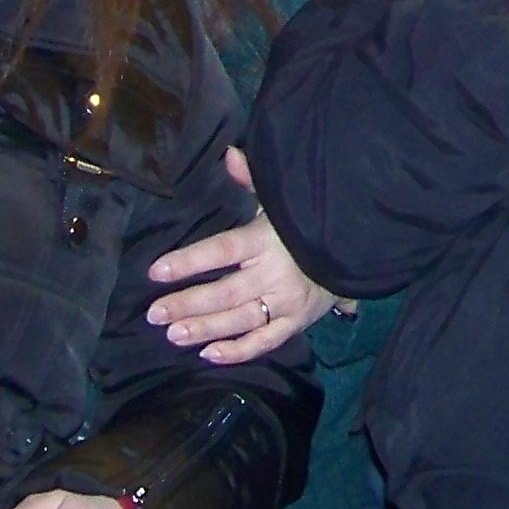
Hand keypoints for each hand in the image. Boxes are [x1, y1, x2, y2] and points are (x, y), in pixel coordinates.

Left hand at [146, 148, 339, 363]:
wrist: (355, 247)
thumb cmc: (307, 222)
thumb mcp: (279, 198)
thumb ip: (252, 180)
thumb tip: (228, 153)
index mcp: (265, 239)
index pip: (221, 250)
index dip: (188, 261)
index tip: (156, 271)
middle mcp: (274, 274)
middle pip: (224, 292)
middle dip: (186, 303)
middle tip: (154, 313)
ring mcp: (286, 302)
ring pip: (239, 320)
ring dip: (204, 329)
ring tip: (173, 335)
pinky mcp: (296, 323)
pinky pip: (265, 342)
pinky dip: (238, 351)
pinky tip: (209, 354)